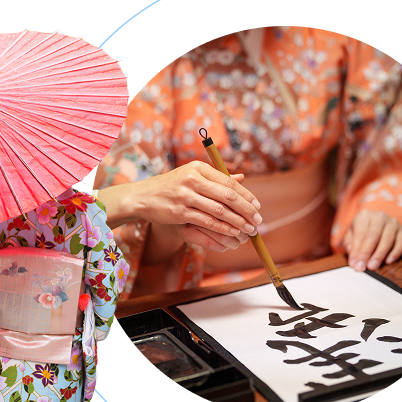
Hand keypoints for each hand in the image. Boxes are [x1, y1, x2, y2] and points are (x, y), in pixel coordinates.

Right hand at [136, 161, 262, 250]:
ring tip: (249, 230)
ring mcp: (186, 196)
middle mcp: (193, 179)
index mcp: (199, 168)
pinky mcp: (180, 212)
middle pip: (228, 195)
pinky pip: (207, 221)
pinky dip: (222, 228)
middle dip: (246, 209)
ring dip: (237, 222)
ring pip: (219, 210)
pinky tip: (232, 233)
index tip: (257, 206)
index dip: (246, 195)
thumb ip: (216, 178)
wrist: (143, 196)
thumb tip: (242, 178)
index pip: (229, 182)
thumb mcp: (192, 176)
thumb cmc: (171, 187)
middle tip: (258, 220)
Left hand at [342, 210, 401, 270]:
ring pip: (388, 239)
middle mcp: (379, 217)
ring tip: (372, 266)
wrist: (375, 225)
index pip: (360, 234)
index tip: (354, 264)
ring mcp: (392, 222)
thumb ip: (350, 247)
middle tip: (363, 267)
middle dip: (367, 253)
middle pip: (373, 236)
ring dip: (379, 255)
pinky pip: (401, 242)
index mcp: (364, 216)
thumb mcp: (350, 237)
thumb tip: (354, 261)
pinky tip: (388, 261)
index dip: (357, 250)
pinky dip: (395, 253)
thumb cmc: (361, 232)